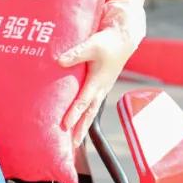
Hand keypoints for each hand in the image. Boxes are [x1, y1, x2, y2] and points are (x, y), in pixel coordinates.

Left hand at [58, 2, 144, 147]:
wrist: (124, 37)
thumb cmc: (108, 41)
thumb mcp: (92, 45)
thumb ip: (75, 53)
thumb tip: (58, 61)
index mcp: (98, 81)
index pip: (83, 101)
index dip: (74, 113)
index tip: (65, 125)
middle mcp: (101, 88)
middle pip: (89, 113)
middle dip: (80, 129)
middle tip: (72, 145)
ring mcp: (102, 87)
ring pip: (91, 110)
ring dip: (83, 124)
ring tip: (74, 139)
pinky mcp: (100, 84)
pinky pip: (91, 103)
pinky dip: (85, 113)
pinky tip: (77, 118)